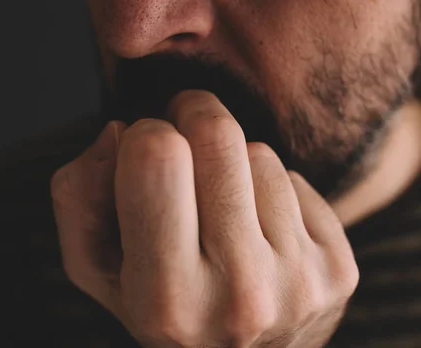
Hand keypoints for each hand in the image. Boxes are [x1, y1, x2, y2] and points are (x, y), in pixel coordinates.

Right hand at [51, 90, 358, 346]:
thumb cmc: (166, 305)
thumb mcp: (100, 269)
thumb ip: (80, 198)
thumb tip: (120, 130)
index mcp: (169, 300)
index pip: (158, 159)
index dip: (145, 134)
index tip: (146, 145)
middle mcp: (242, 294)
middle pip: (220, 137)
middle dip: (195, 116)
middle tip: (186, 130)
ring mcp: (301, 283)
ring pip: (263, 154)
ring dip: (236, 166)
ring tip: (223, 208)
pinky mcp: (339, 269)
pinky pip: (299, 180)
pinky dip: (273, 191)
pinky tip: (261, 229)